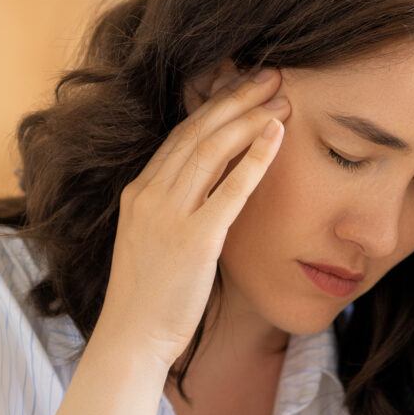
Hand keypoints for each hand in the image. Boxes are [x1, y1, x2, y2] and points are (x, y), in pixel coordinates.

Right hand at [100, 68, 286, 363]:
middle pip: (198, 130)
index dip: (215, 105)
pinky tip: (277, 134)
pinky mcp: (194, 240)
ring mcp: (169, 215)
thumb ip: (174, 210)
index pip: (179, 134)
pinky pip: (229, 189)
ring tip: (282, 97)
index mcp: (138, 192)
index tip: (243, 86)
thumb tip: (211, 190)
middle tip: (271, 75)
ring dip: (250, 117)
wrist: (131, 340)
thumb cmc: (148, 298)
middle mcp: (150, 194)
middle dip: (237, 98)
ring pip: (212, 149)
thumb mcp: (152, 241)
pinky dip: (255, 157)